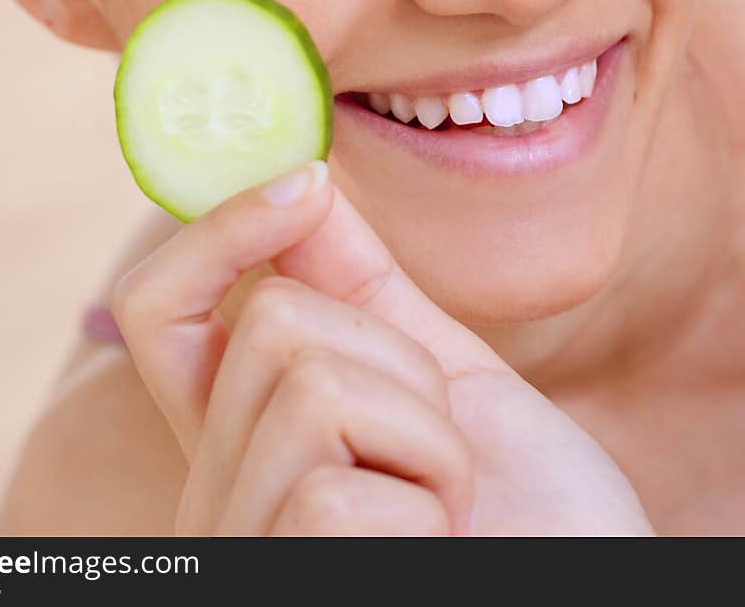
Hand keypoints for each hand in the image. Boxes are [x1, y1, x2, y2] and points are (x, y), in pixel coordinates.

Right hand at [111, 162, 655, 535]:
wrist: (587, 582)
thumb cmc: (527, 507)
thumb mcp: (442, 374)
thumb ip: (359, 286)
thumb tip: (300, 178)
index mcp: (240, 435)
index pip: (157, 309)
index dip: (217, 230)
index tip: (307, 185)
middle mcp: (215, 493)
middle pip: (270, 319)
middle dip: (398, 357)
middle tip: (437, 443)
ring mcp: (243, 545)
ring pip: (310, 386)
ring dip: (427, 433)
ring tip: (445, 502)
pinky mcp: (287, 577)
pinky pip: (335, 490)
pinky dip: (428, 500)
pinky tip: (441, 545)